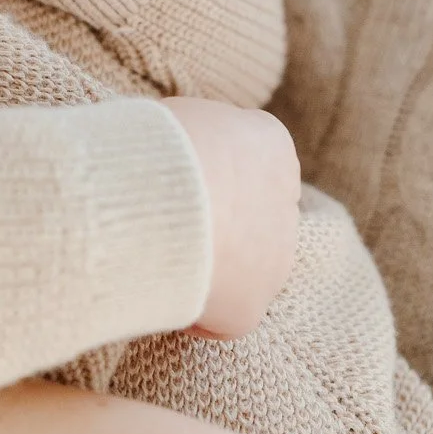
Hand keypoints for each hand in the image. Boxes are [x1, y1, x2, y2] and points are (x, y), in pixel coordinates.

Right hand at [161, 96, 300, 337]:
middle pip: (251, 216)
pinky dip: (190, 312)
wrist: (148, 196)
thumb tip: (171, 147)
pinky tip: (153, 293)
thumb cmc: (149, 144)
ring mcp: (274, 261)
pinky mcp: (248, 309)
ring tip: (151, 255)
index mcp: (269, 145)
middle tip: (159, 220)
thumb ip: (193, 132)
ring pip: (242, 269)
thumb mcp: (176, 115)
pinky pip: (220, 318)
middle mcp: (285, 204)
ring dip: (207, 267)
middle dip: (215, 222)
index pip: (249, 160)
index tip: (173, 180)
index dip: (208, 173)